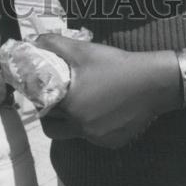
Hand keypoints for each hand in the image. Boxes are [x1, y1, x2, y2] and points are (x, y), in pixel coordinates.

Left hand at [36, 34, 179, 148]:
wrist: (151, 82)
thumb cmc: (114, 64)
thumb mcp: (81, 50)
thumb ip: (53, 44)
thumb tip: (35, 42)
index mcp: (70, 106)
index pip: (43, 109)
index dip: (40, 99)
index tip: (43, 90)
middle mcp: (81, 128)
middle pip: (54, 128)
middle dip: (51, 115)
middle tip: (57, 99)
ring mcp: (97, 138)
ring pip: (73, 134)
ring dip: (71, 121)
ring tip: (80, 101)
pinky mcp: (112, 143)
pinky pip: (93, 138)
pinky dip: (91, 126)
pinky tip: (101, 108)